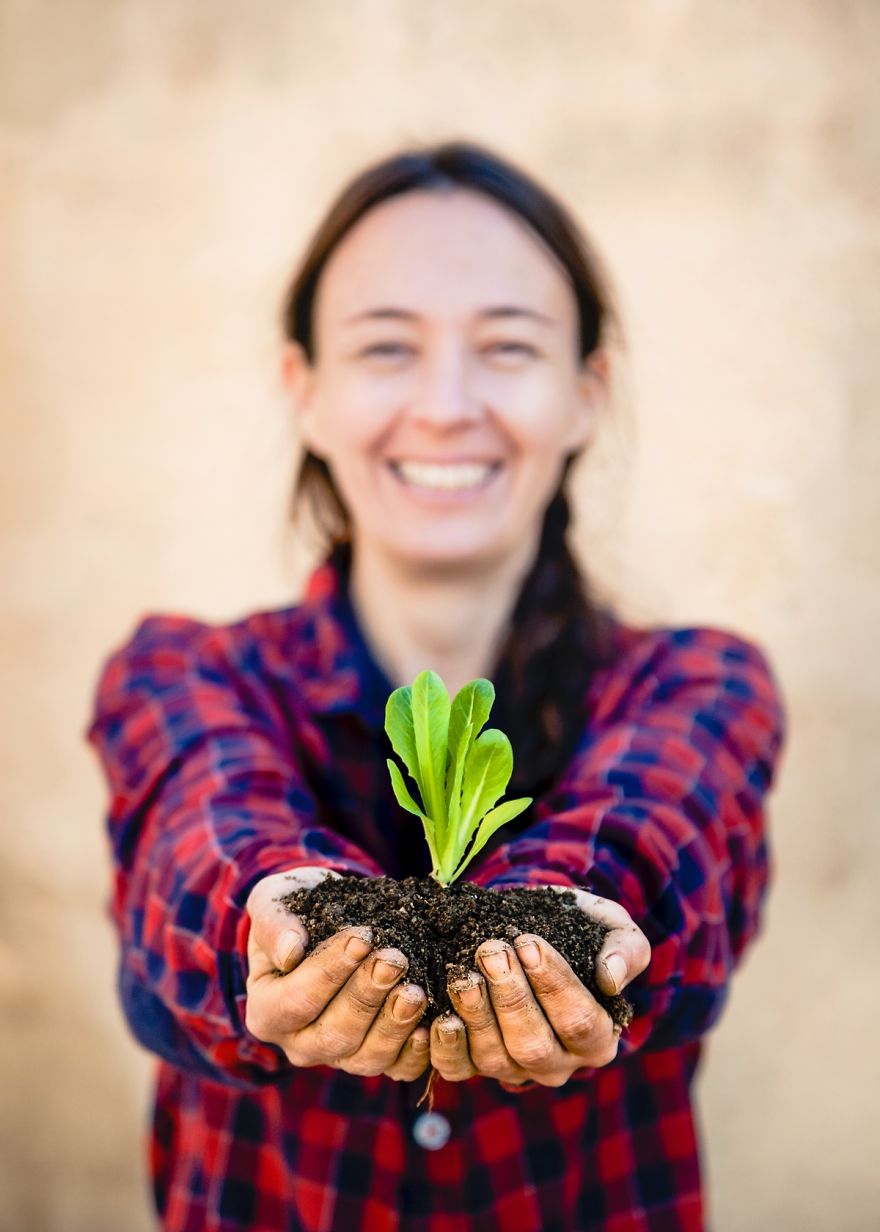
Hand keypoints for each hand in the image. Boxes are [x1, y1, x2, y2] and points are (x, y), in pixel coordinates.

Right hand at [244, 867, 429, 1080]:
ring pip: (367, 1057)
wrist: (325, 921)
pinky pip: (397, 1068)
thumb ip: (274, 924)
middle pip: (335, 1034)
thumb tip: (291, 951)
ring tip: (415, 992)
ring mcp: (338, 1057)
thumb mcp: (273, 903)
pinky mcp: (374, 1058)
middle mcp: (300, 1044)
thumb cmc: (295, 911)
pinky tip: (430, 1025)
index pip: (297, 1001)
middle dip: (368, 996)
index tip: (362, 938)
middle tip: (394, 961)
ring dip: (394, 1025)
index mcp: (266, 1012)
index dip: (330, 973)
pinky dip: (415, 1052)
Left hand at [432, 885, 650, 1086]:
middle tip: (492, 952)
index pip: (579, 1022)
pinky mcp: (475, 1065)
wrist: (534, 930)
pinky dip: (444, 1047)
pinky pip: (457, 1068)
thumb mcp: (613, 928)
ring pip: (495, 1058)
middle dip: (511, 997)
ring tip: (465, 975)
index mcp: (598, 1039)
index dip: (553, 984)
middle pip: (534, 1045)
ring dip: (477, 1016)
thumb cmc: (581, 930)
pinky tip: (439, 1017)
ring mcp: (514, 1069)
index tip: (528, 943)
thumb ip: (626, 950)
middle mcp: (559, 1064)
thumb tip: (611, 978)